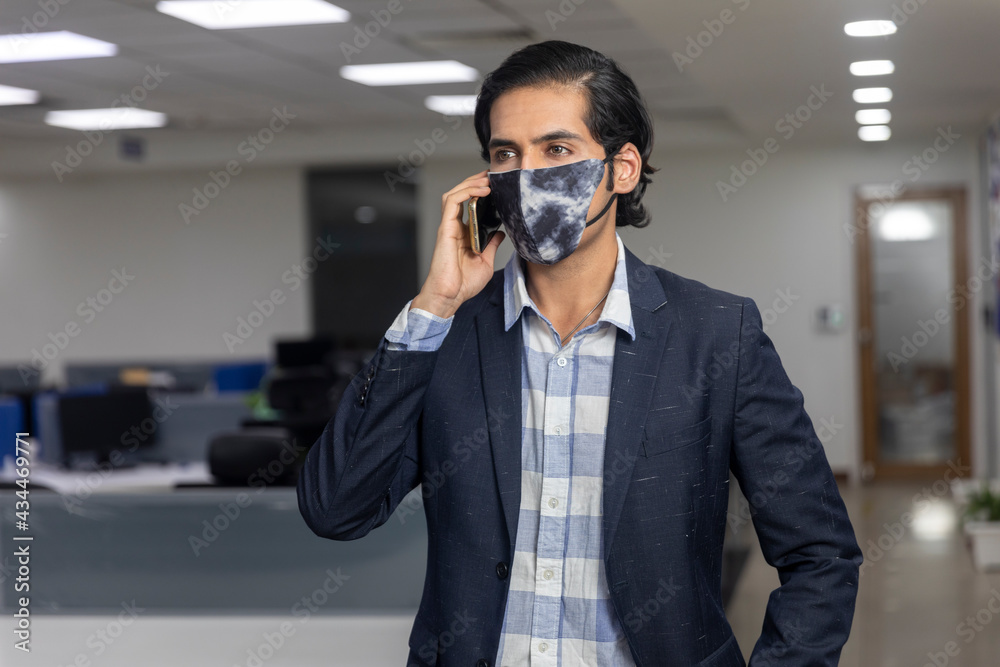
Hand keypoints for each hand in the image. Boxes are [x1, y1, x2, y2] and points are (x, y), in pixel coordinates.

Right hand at [411, 170, 504, 318]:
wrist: (450, 296)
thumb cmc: (464, 284)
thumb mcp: (486, 262)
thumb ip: (492, 245)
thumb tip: (500, 233)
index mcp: (464, 233)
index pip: (470, 204)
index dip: (481, 191)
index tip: (497, 184)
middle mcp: (455, 227)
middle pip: (462, 194)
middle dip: (477, 181)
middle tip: (493, 174)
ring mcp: (449, 227)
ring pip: (455, 193)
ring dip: (471, 183)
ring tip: (488, 178)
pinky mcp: (445, 229)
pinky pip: (452, 202)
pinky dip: (466, 192)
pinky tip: (481, 189)